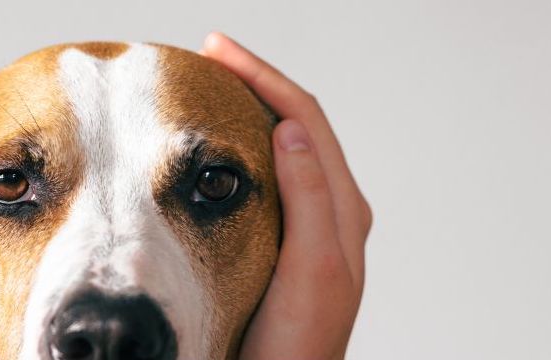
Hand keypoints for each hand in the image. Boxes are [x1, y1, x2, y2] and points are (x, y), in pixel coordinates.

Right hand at [202, 32, 373, 358]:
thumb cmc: (300, 345)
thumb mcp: (311, 270)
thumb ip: (310, 201)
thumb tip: (289, 130)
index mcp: (341, 209)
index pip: (303, 118)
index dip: (262, 77)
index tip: (216, 50)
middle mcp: (332, 210)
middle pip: (296, 122)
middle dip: (255, 81)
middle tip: (208, 55)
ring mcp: (312, 226)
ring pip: (285, 147)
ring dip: (253, 109)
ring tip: (212, 87)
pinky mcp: (288, 243)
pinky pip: (272, 177)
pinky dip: (246, 146)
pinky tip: (218, 149)